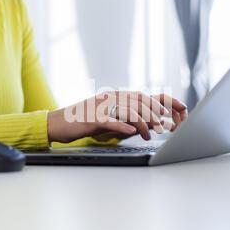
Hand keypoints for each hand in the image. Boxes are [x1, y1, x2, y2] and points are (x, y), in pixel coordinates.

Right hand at [48, 91, 187, 142]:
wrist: (57, 123)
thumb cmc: (82, 122)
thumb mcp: (105, 117)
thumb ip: (122, 118)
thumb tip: (141, 125)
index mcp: (114, 97)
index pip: (140, 96)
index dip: (158, 102)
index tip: (171, 109)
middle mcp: (109, 99)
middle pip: (138, 101)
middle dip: (154, 112)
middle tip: (163, 125)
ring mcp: (100, 108)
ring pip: (127, 111)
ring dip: (142, 122)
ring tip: (151, 133)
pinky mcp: (92, 119)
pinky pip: (110, 121)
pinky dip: (123, 126)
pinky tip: (132, 132)